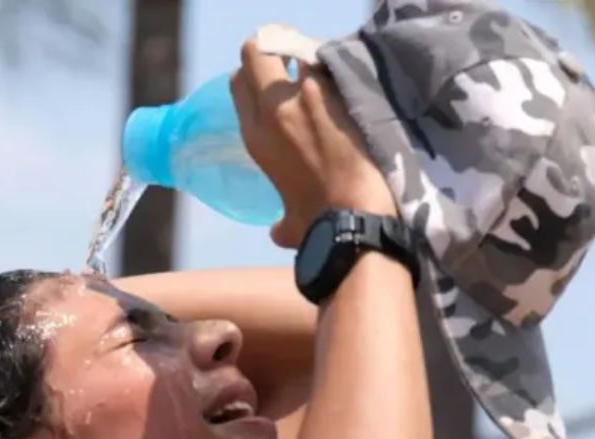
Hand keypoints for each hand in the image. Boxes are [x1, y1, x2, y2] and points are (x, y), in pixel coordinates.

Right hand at [231, 40, 396, 248]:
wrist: (356, 216)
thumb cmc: (320, 225)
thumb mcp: (290, 224)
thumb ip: (280, 223)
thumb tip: (278, 232)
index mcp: (254, 136)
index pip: (238, 82)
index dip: (254, 76)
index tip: (273, 81)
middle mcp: (273, 109)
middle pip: (256, 52)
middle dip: (273, 51)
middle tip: (295, 64)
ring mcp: (306, 96)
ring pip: (296, 50)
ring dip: (309, 57)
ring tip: (328, 74)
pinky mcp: (339, 91)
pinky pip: (331, 60)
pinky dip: (339, 64)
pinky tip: (351, 81)